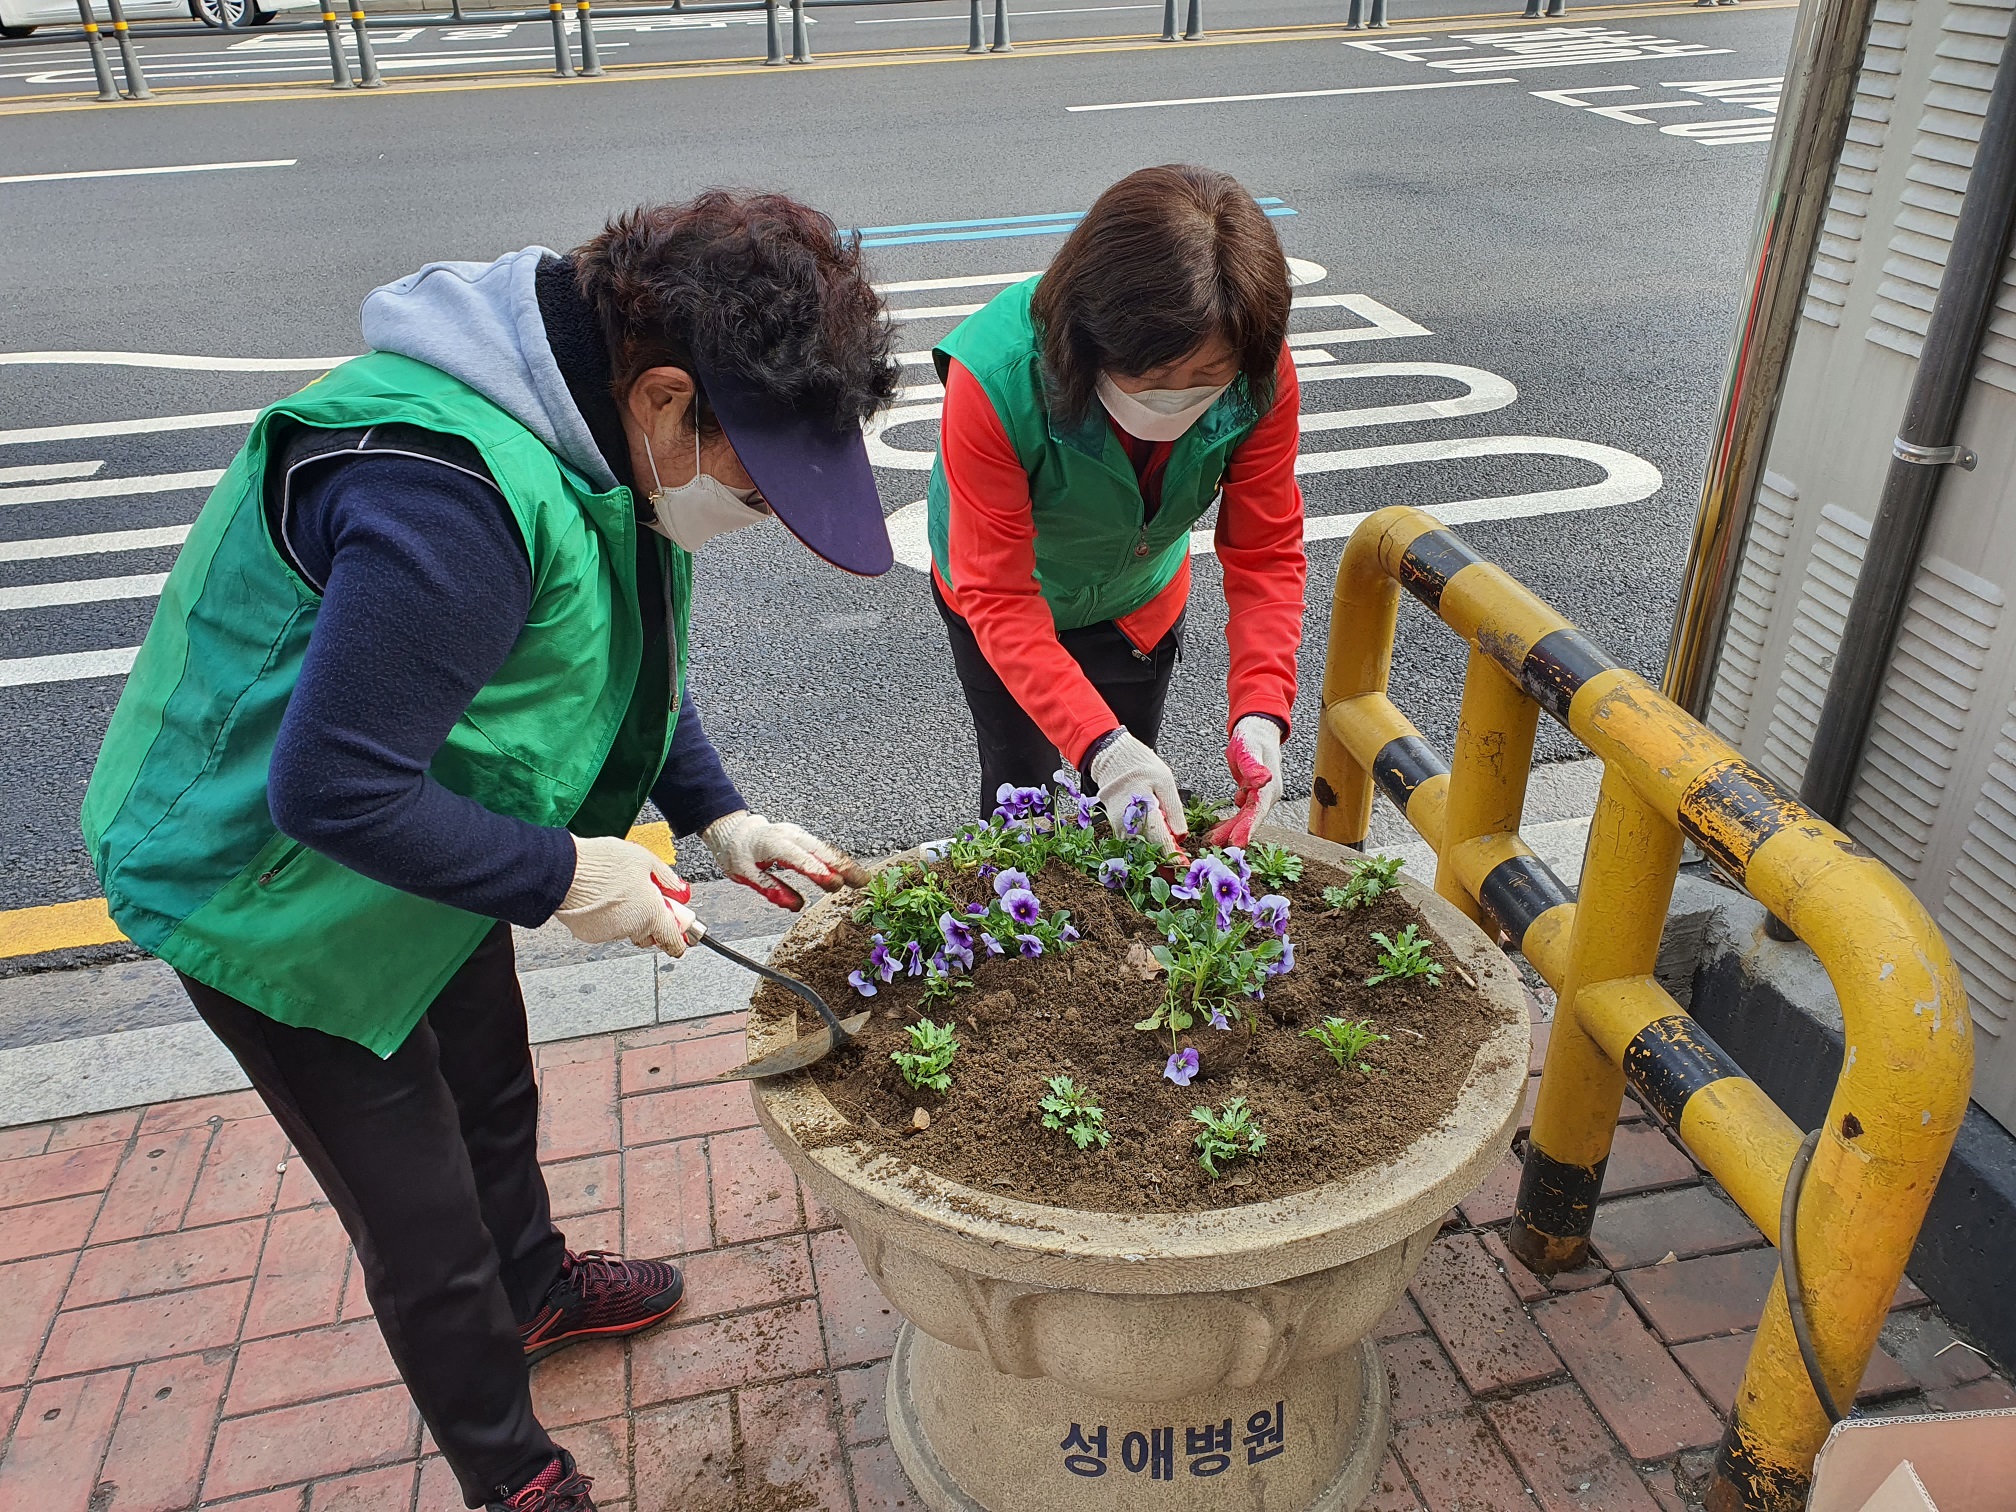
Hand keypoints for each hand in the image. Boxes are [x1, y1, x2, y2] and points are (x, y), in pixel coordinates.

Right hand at [553, 835, 698, 956]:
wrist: (565, 869)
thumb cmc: (603, 863)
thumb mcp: (645, 860)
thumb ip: (666, 878)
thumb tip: (678, 889)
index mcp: (651, 913)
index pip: (673, 940)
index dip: (679, 938)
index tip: (681, 936)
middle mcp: (632, 928)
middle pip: (649, 933)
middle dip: (651, 919)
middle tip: (645, 896)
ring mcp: (609, 933)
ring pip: (626, 928)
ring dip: (627, 915)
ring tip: (616, 890)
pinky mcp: (588, 933)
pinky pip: (605, 927)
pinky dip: (606, 917)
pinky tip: (601, 897)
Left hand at [701, 809, 870, 910]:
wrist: (734, 831)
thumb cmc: (737, 853)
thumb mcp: (746, 876)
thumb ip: (772, 889)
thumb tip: (796, 906)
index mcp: (774, 844)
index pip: (801, 860)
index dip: (819, 873)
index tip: (836, 885)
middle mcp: (790, 836)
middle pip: (822, 851)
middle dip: (843, 867)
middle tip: (862, 882)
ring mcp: (798, 835)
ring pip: (826, 849)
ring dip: (845, 864)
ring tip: (862, 879)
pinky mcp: (802, 838)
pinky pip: (822, 849)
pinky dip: (837, 859)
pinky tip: (848, 871)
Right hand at [1089, 730, 1186, 852]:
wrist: (1112, 758)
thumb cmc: (1141, 767)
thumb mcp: (1166, 782)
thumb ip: (1174, 810)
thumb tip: (1181, 836)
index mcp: (1143, 809)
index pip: (1160, 841)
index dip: (1173, 856)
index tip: (1184, 865)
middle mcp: (1127, 822)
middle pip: (1149, 849)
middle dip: (1164, 856)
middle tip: (1178, 861)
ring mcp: (1118, 825)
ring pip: (1139, 848)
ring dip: (1154, 851)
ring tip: (1167, 849)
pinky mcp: (1114, 826)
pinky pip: (1131, 841)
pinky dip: (1144, 844)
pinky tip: (1154, 839)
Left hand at [1206, 715, 1284, 847]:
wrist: (1258, 731)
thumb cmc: (1253, 738)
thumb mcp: (1250, 748)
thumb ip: (1254, 766)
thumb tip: (1263, 780)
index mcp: (1269, 788)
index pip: (1258, 811)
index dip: (1248, 828)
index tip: (1237, 842)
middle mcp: (1267, 796)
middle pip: (1250, 819)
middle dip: (1234, 834)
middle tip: (1215, 847)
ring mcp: (1260, 797)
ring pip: (1244, 818)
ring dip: (1229, 830)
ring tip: (1210, 841)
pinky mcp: (1251, 796)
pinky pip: (1241, 813)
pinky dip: (1230, 822)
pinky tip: (1217, 829)